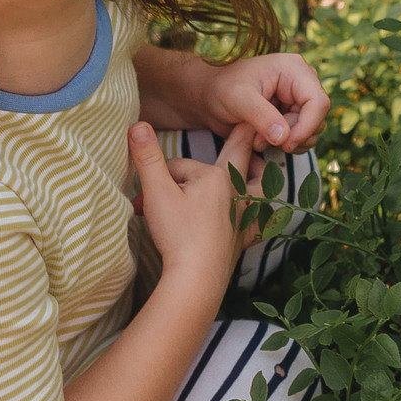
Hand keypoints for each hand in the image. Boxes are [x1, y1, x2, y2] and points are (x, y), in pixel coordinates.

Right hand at [128, 120, 256, 282]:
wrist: (196, 277)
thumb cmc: (178, 234)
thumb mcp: (156, 192)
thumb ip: (147, 157)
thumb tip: (137, 125)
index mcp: (216, 176)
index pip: (182, 164)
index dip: (162, 173)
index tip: (149, 188)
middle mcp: (235, 192)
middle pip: (239, 157)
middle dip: (240, 138)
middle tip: (248, 122)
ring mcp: (243, 215)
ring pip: (260, 185)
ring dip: (259, 173)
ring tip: (260, 165)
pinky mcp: (244, 237)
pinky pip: (261, 222)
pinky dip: (263, 215)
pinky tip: (263, 214)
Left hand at [195, 53, 328, 151]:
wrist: (210, 96)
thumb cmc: (221, 89)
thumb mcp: (237, 99)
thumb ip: (261, 115)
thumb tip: (284, 137)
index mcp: (294, 69)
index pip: (318, 102)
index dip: (308, 126)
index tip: (286, 144)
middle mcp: (302, 83)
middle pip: (317, 119)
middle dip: (293, 136)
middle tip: (261, 141)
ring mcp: (298, 100)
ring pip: (311, 132)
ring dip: (287, 143)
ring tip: (257, 140)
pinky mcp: (292, 115)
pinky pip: (301, 137)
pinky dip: (283, 145)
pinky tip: (261, 141)